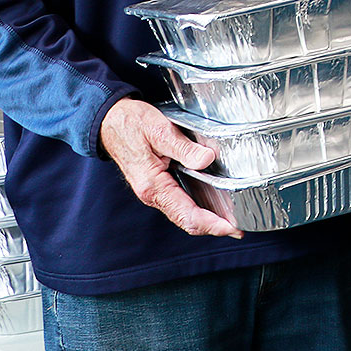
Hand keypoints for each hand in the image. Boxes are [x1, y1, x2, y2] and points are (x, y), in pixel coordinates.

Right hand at [99, 97, 241, 237]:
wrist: (110, 121)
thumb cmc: (131, 124)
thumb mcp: (159, 130)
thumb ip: (183, 147)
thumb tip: (207, 160)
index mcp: (153, 186)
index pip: (187, 216)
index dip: (213, 225)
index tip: (233, 228)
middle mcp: (154, 194)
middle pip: (188, 221)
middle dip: (214, 227)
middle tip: (240, 229)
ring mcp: (155, 191)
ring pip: (185, 214)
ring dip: (208, 220)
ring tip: (232, 220)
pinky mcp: (158, 185)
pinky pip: (180, 203)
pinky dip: (199, 209)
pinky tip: (213, 205)